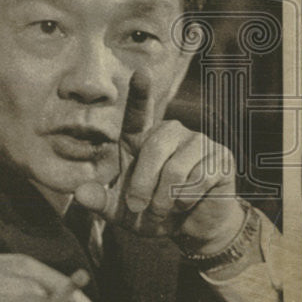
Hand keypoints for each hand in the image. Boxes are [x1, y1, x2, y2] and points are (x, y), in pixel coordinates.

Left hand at [73, 71, 244, 254]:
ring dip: (164, 199)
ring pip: (174, 169)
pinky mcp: (221, 158)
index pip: (139, 112)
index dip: (140, 93)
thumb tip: (81, 194)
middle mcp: (171, 132)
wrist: (191, 228)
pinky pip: (198, 181)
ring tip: (165, 208)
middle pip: (152, 151)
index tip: (141, 73)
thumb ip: (99, 201)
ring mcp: (198, 142)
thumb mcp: (120, 211)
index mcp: (142, 138)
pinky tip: (189, 204)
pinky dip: (186, 201)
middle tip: (140, 207)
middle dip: (142, 186)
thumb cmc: (152, 213)